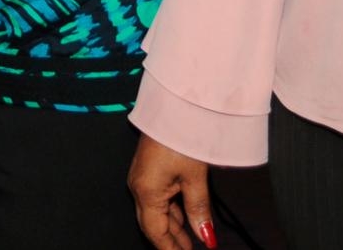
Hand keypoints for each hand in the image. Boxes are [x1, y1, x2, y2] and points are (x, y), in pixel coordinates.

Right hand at [129, 134, 216, 248]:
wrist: (173, 106)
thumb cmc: (181, 136)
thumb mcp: (194, 177)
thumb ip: (199, 210)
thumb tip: (205, 236)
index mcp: (146, 192)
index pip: (155, 232)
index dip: (170, 249)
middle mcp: (138, 187)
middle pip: (153, 224)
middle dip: (171, 241)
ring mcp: (141, 178)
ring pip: (155, 212)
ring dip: (173, 226)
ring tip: (192, 239)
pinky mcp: (147, 170)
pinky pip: (156, 198)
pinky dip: (171, 211)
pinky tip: (185, 216)